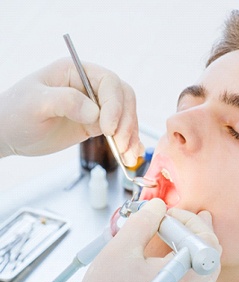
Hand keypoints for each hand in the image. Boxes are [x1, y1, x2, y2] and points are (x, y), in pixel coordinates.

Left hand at [0, 58, 142, 164]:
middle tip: (121, 145)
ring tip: (128, 157)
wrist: (10, 134)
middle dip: (126, 123)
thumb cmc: (15, 113)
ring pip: (125, 116)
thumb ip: (66, 101)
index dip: (114, 105)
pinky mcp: (96, 124)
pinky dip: (128, 141)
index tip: (108, 128)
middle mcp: (90, 87)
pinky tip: (132, 153)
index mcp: (76, 72)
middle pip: (123, 99)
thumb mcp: (36, 103)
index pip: (109, 83)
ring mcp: (95, 107)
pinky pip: (119, 130)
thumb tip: (95, 113)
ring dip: (130, 136)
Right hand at [66, 199, 221, 281]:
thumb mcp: (121, 249)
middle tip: (177, 217)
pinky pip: (195, 279)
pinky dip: (187, 260)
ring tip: (178, 229)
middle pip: (210, 252)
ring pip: (204, 266)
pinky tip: (173, 252)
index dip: (188, 220)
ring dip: (192, 243)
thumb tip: (158, 207)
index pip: (205, 239)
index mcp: (186, 279)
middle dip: (194, 228)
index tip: (167, 215)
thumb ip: (144, 222)